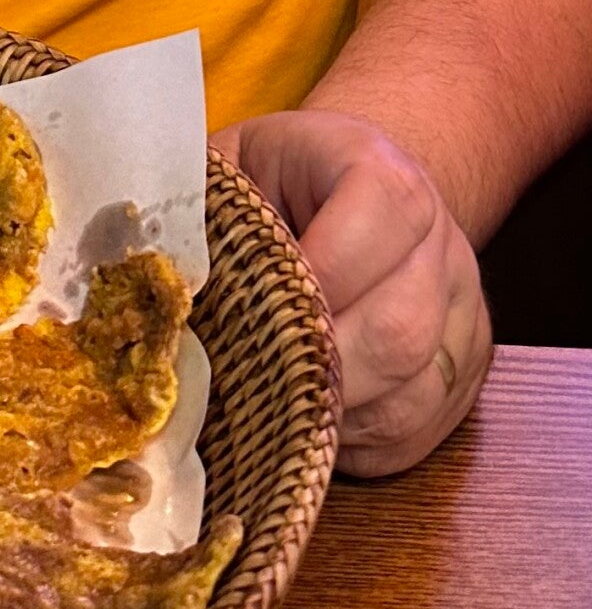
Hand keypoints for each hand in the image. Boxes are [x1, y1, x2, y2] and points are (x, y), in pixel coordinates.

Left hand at [219, 108, 491, 476]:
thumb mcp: (231, 166)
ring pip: (414, 391)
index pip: (379, 215)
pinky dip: (357, 442)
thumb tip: (145, 278)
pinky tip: (306, 422)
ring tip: (268, 407)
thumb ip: (199, 209)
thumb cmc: (271, 184)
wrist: (346, 190)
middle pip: (400, 326)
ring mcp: (463, 312)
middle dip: (314, 369)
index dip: (315, 273)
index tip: (248, 306)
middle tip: (245, 382)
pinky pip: (418, 430)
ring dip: (333, 415)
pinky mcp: (464, 373)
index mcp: (382, 172)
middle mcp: (440, 242)